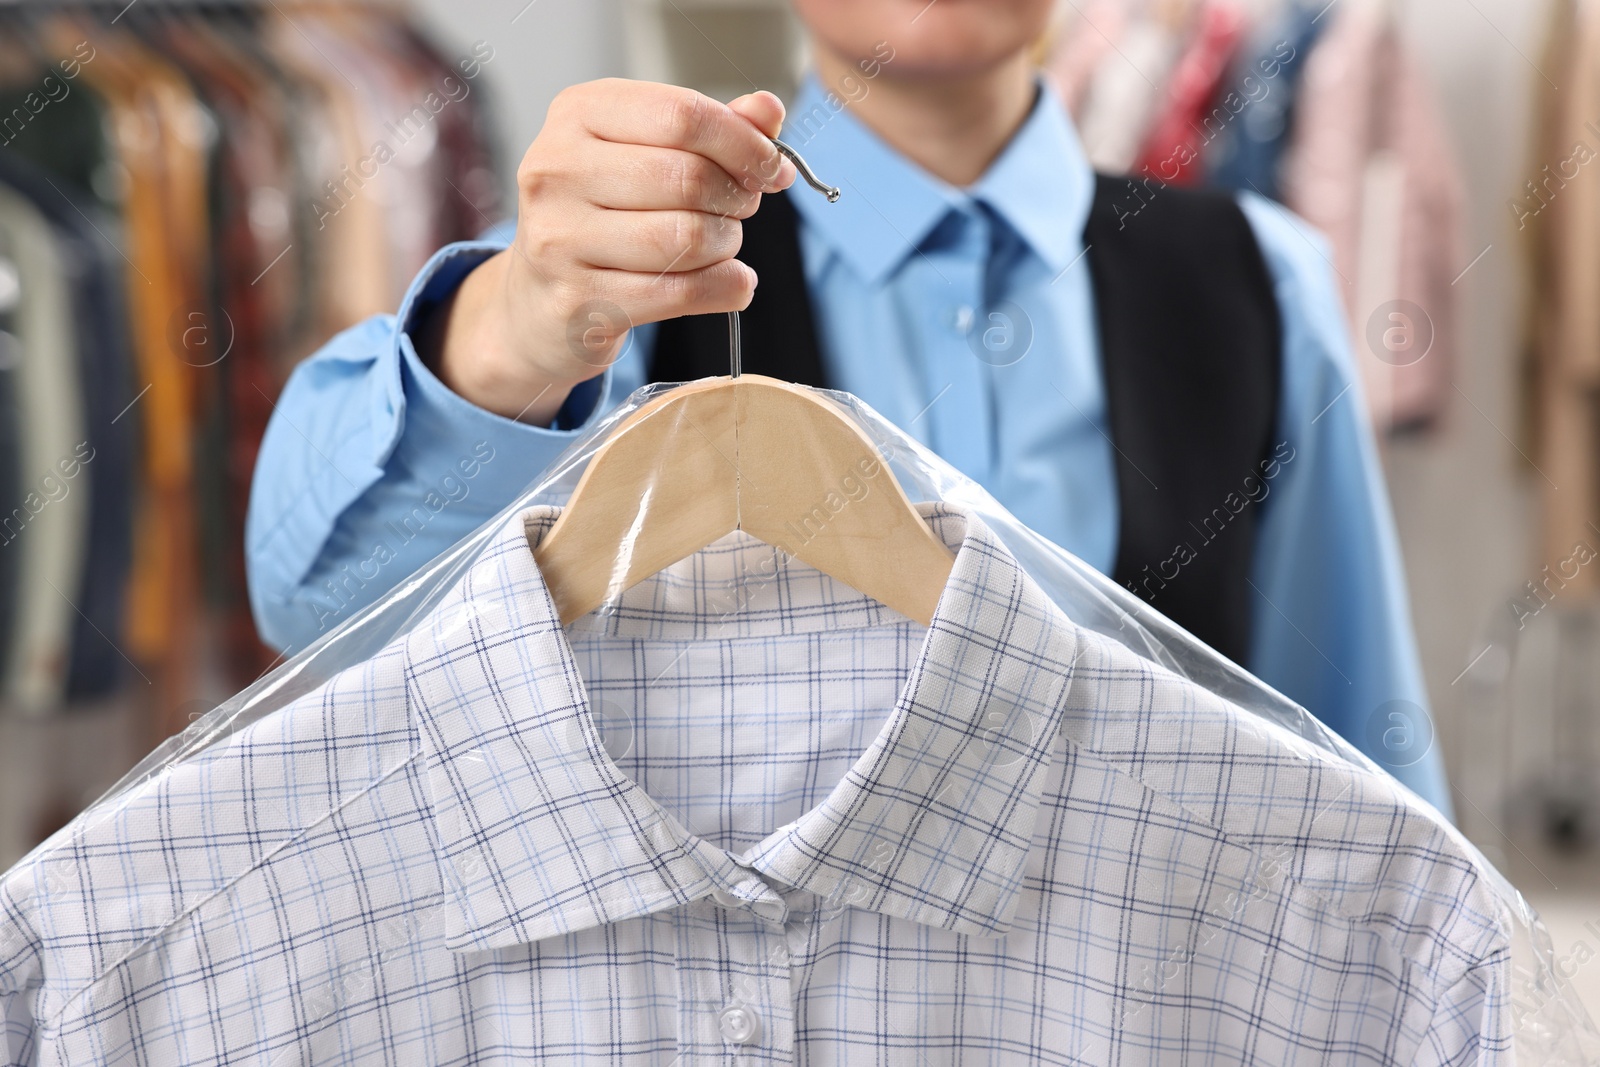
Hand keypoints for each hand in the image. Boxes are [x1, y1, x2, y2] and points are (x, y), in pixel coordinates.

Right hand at [416, 79, 796, 424]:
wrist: (538, 301)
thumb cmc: (602, 216)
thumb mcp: (646, 154)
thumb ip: (710, 129)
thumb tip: (769, 111)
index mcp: (577, 114)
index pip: (683, 114)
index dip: (745, 143)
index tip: (772, 167)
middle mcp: (556, 169)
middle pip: (688, 178)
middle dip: (736, 197)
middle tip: (740, 209)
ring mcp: (559, 238)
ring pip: (687, 237)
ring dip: (727, 245)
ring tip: (721, 245)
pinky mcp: (577, 301)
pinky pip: (681, 292)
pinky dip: (726, 288)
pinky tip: (732, 283)